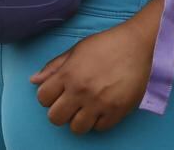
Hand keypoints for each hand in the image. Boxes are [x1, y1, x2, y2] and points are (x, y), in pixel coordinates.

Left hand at [32, 18, 153, 132]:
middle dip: (60, 111)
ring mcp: (99, 103)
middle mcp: (81, 90)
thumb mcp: (78, 49)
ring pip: (76, 128)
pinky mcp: (117, 110)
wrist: (140, 44)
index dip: (48, 96)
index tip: (58, 93)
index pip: (42, 97)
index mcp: (69, 73)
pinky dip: (100, 120)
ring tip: (88, 108)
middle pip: (55, 118)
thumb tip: (34, 81)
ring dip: (79, 119)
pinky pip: (99, 128)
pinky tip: (103, 107)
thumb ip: (54, 66)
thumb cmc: (107, 44)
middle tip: (71, 103)